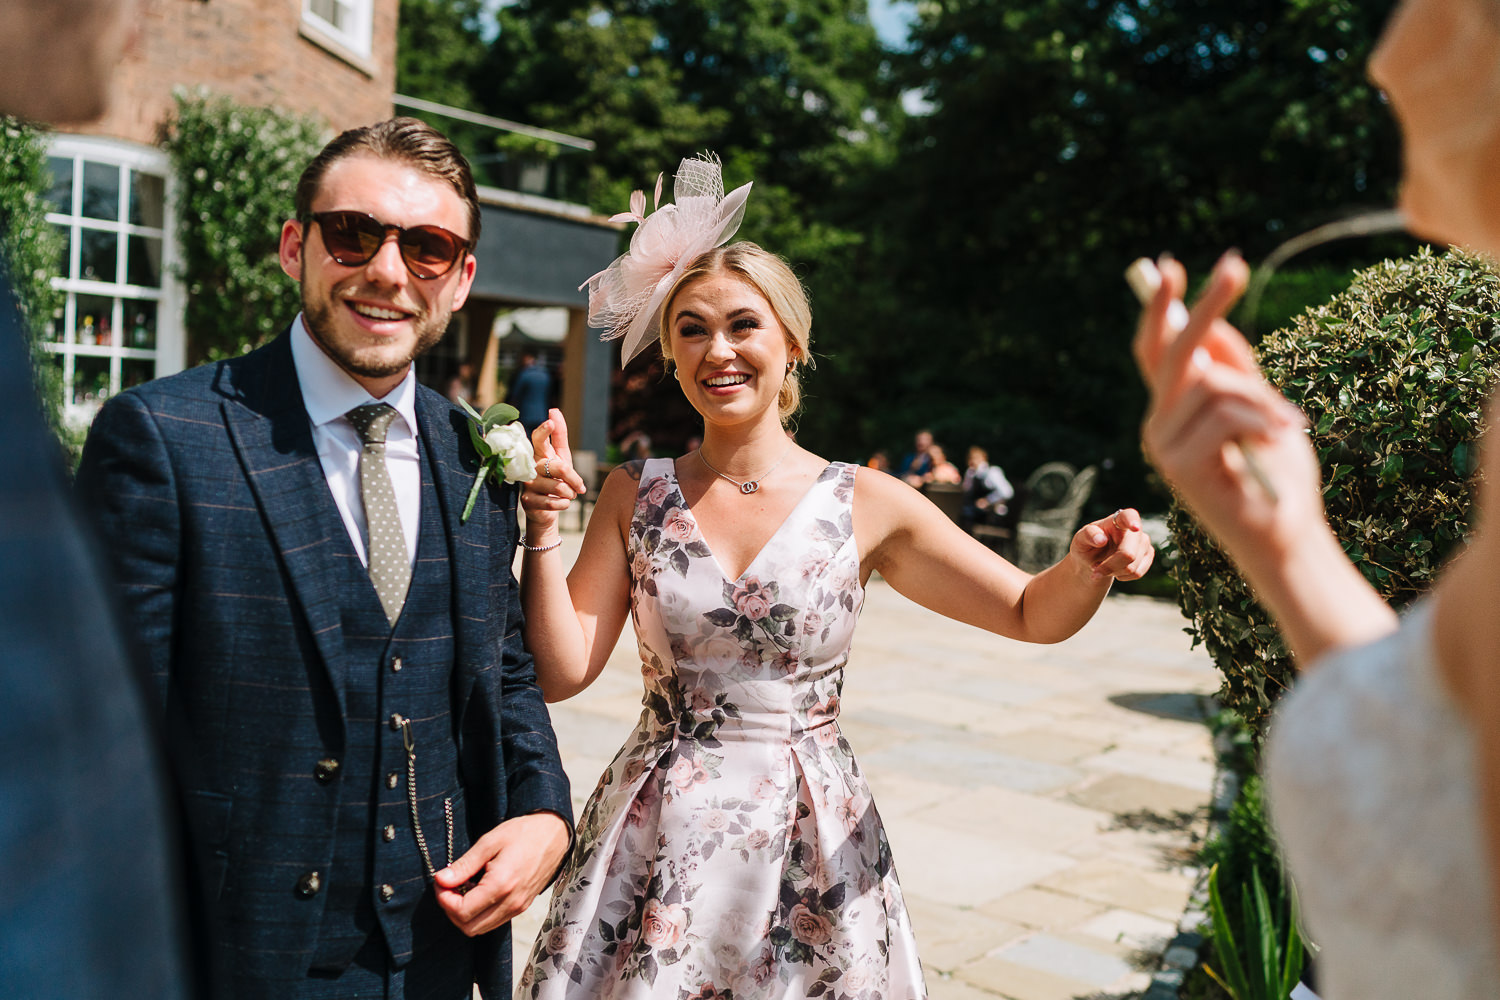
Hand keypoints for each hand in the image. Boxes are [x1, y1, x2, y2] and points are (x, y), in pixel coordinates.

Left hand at [433, 811, 570, 936]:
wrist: (555, 835)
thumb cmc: (524, 833)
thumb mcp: (490, 841)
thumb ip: (465, 865)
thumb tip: (442, 880)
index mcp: (501, 885)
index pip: (462, 912)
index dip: (444, 900)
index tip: (441, 881)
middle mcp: (511, 903)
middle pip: (469, 927)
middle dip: (451, 910)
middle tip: (448, 887)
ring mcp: (518, 908)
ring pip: (480, 928)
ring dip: (465, 914)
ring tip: (463, 887)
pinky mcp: (521, 907)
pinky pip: (493, 921)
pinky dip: (479, 913)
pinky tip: (478, 891)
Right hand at [522, 408, 586, 531]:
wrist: (546, 508)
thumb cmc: (555, 478)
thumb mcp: (561, 456)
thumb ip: (559, 435)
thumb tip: (553, 410)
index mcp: (539, 453)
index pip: (539, 439)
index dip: (544, 431)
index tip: (550, 423)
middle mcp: (530, 466)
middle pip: (559, 467)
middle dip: (574, 479)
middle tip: (579, 487)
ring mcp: (526, 484)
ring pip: (559, 487)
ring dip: (570, 493)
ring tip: (568, 495)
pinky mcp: (527, 501)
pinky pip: (554, 502)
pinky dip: (564, 504)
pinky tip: (562, 503)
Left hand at [1071, 507, 1154, 581]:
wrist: (1094, 560)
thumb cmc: (1087, 545)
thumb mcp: (1080, 540)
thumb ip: (1087, 535)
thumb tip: (1101, 539)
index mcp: (1117, 519)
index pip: (1128, 516)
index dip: (1132, 522)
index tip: (1134, 528)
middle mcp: (1135, 529)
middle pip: (1128, 554)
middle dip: (1109, 566)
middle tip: (1094, 569)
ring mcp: (1144, 542)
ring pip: (1132, 567)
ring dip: (1113, 572)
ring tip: (1102, 566)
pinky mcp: (1148, 555)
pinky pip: (1137, 573)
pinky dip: (1122, 576)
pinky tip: (1115, 570)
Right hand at [1133, 252, 1323, 565]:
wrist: (1285, 534)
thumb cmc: (1277, 475)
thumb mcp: (1262, 409)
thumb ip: (1237, 371)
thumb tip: (1213, 324)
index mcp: (1175, 410)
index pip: (1158, 351)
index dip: (1162, 309)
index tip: (1170, 267)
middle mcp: (1159, 424)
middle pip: (1176, 351)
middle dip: (1206, 307)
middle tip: (1231, 266)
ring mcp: (1162, 444)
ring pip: (1213, 384)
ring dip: (1262, 399)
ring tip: (1289, 427)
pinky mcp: (1176, 464)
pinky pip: (1225, 414)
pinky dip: (1263, 422)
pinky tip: (1281, 442)